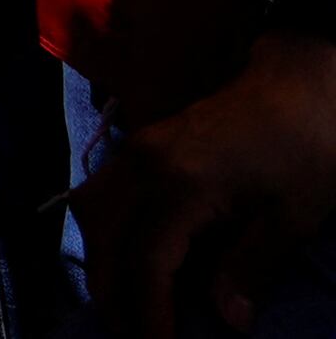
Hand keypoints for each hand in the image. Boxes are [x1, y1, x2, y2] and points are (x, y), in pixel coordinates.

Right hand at [82, 35, 335, 335]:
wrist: (300, 81)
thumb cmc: (305, 148)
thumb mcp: (291, 216)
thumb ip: (250, 267)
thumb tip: (228, 320)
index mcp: (181, 184)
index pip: (148, 261)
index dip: (149, 311)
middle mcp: (144, 163)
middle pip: (102, 235)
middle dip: (109, 288)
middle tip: (128, 329)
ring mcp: (138, 147)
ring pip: (91, 208)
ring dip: (99, 255)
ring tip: (122, 295)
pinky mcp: (143, 140)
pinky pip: (101, 188)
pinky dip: (103, 225)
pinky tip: (126, 247)